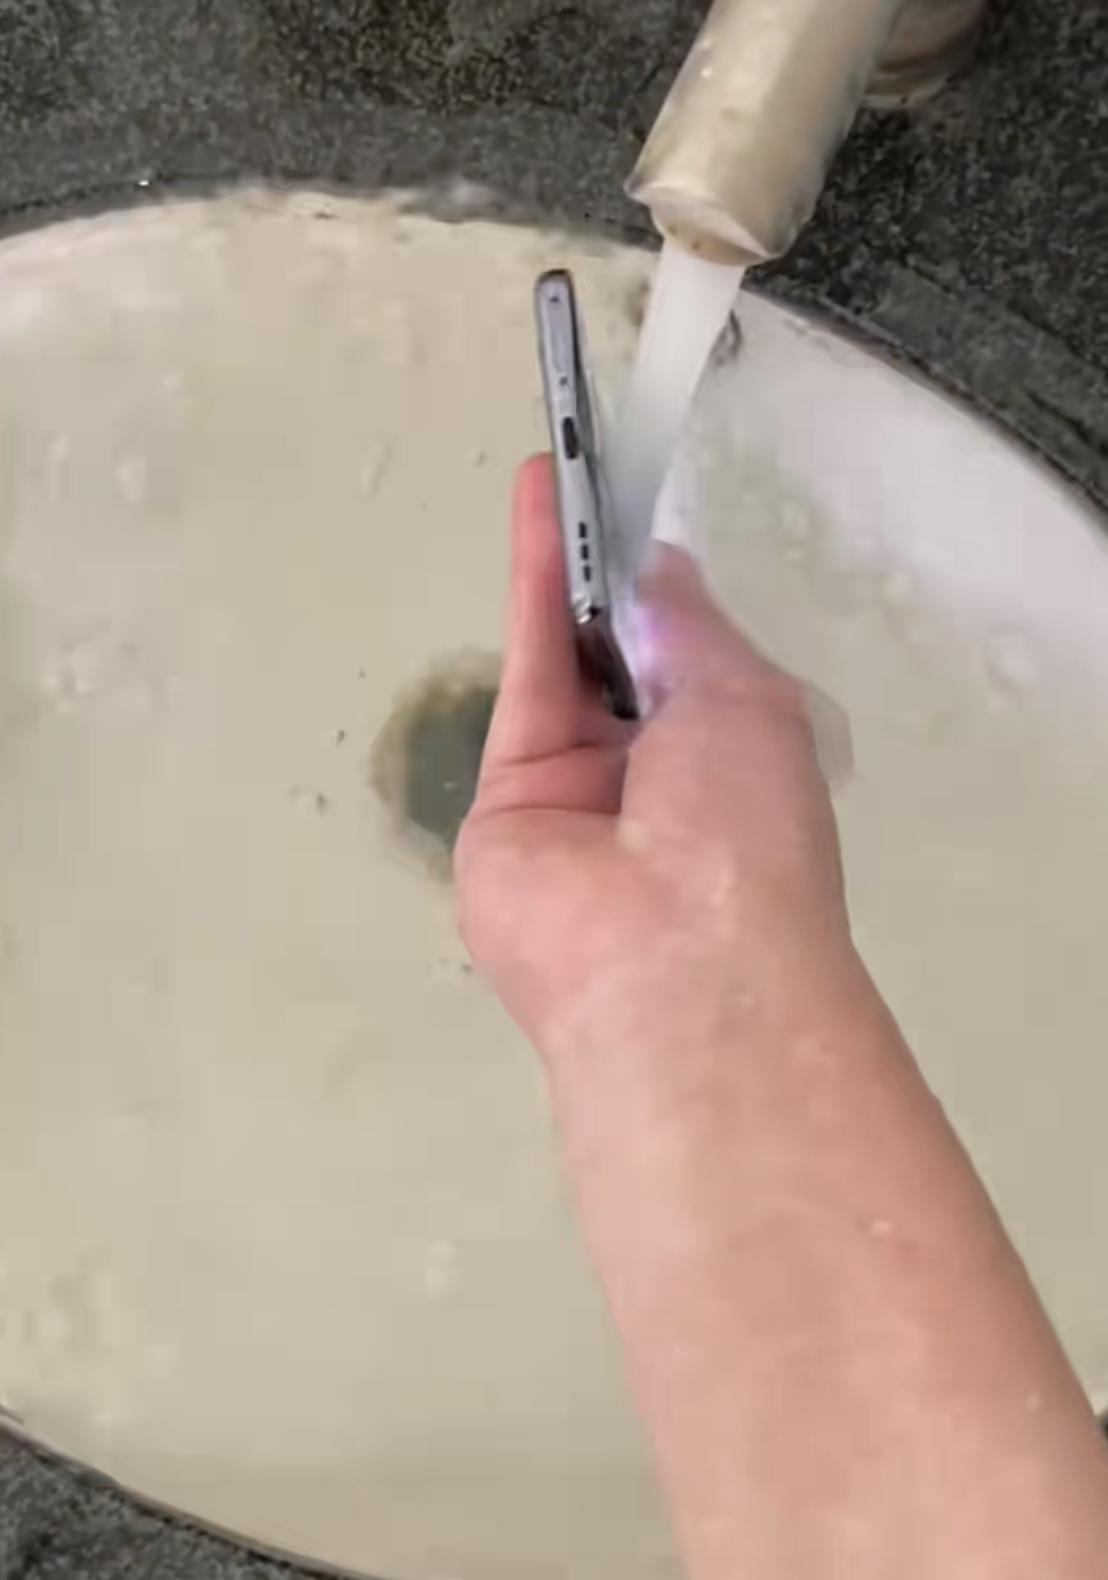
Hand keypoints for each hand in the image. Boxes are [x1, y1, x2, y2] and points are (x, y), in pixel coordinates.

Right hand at [456, 456, 856, 1067]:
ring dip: (561, 564)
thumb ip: (693, 627)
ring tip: (556, 465)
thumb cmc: (744, 826)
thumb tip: (660, 568)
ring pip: (564, 657)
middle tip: (594, 480)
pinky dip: (528, 587)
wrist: (670, 959)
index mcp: (730, 762)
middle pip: (619, 657)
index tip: (645, 519)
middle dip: (608, 576)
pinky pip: (523, 675)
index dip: (664, 592)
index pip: (690, 662)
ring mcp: (574, 789)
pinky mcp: (504, 792)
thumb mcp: (749, 701)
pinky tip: (536, 508)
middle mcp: (652, 777)